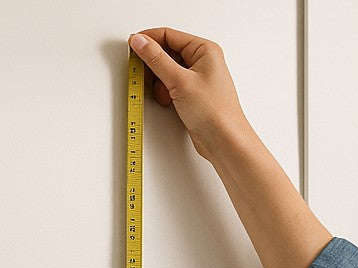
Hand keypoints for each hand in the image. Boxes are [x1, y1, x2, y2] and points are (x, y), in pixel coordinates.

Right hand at [127, 28, 250, 164]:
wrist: (225, 141)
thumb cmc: (215, 112)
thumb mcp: (180, 81)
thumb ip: (157, 59)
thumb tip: (141, 42)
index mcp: (205, 50)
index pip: (169, 35)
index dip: (148, 39)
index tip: (132, 46)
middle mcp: (203, 62)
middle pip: (167, 52)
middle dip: (153, 63)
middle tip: (140, 70)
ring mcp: (197, 78)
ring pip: (167, 70)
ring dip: (158, 79)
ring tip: (157, 89)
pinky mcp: (192, 94)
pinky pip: (171, 84)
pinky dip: (164, 90)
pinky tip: (164, 99)